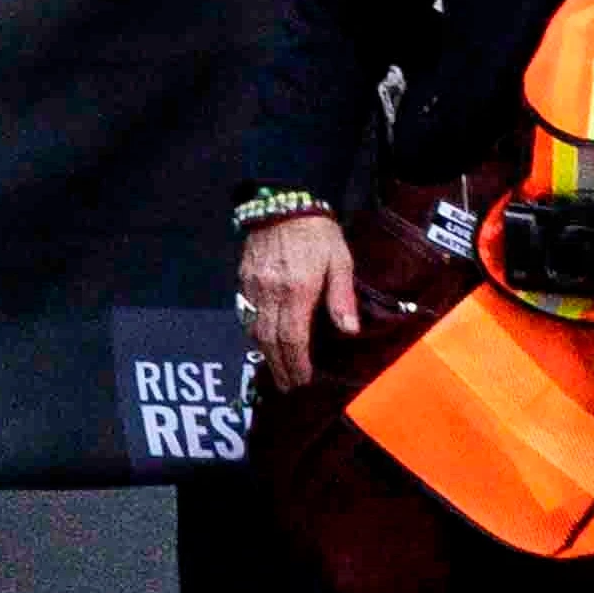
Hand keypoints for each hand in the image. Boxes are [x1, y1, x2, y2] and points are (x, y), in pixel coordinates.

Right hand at [240, 212, 361, 392]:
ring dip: (267, 355)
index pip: (293, 338)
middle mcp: (270, 293)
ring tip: (279, 373)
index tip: (305, 383)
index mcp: (296, 290)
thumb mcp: (340, 261)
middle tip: (291, 389)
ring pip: (255, 330)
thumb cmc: (318, 234)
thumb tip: (349, 331)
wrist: (280, 203)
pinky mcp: (244, 280)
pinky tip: (265, 343)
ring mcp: (253, 287)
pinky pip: (247, 315)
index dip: (298, 365)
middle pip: (271, 341)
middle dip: (281, 367)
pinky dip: (256, 335)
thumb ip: (342, 296)